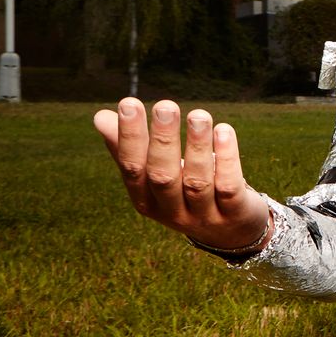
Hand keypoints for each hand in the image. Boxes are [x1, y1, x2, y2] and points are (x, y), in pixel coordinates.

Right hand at [92, 97, 271, 251]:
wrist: (233, 233)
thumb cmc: (186, 194)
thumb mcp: (157, 176)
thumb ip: (132, 148)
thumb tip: (101, 116)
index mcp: (146, 200)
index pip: (132, 168)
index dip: (130, 137)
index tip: (128, 103)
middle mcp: (171, 210)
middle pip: (163, 177)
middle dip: (163, 141)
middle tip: (165, 105)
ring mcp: (203, 215)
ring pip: (197, 182)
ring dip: (197, 146)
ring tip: (199, 115)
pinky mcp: (234, 213)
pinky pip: (228, 187)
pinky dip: (226, 159)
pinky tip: (224, 131)